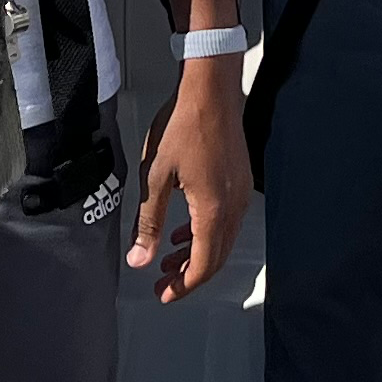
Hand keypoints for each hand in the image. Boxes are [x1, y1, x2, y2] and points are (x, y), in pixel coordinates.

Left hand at [127, 61, 251, 303]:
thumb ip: (149, 222)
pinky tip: (186, 227)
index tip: (163, 294)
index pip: (203, 265)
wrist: (210, 87)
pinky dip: (206, 233)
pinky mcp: (240, 179)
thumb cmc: (182, 125)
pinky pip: (226, 220)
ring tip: (170, 258)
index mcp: (213, 210)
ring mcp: (241, 192)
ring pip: (222, 240)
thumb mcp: (155, 176)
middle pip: (216, 258)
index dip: (183, 286)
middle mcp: (233, 206)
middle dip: (189, 275)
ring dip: (197, 254)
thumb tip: (140, 260)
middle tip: (163, 283)